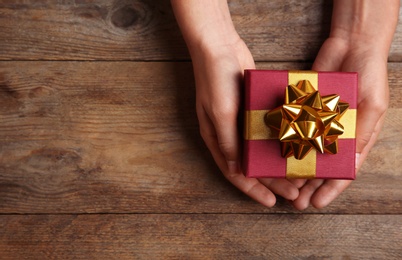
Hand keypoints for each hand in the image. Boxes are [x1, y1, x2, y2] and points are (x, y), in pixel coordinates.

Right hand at [192, 38, 298, 206]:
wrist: (219, 47)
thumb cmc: (214, 79)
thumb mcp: (220, 112)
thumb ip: (229, 141)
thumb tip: (237, 170)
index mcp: (216, 138)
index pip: (235, 172)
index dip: (252, 189)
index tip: (271, 202)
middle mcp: (228, 134)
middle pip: (251, 164)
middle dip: (271, 180)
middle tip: (294, 192)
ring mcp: (240, 122)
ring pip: (260, 150)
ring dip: (277, 163)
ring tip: (298, 175)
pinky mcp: (252, 109)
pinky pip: (266, 131)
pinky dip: (278, 141)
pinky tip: (294, 146)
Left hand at [292, 36, 389, 209]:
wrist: (352, 43)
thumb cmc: (370, 74)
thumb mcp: (372, 104)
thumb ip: (361, 131)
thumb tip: (351, 160)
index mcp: (357, 138)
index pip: (343, 170)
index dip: (331, 189)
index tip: (317, 203)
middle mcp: (335, 134)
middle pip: (320, 167)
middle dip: (309, 186)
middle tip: (295, 202)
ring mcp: (318, 123)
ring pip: (304, 152)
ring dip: (294, 170)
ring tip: (282, 186)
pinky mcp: (303, 109)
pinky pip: (293, 129)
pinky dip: (286, 142)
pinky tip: (275, 155)